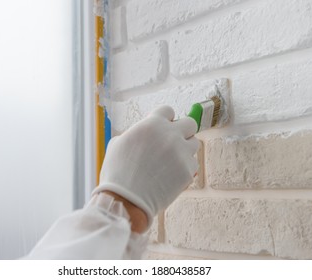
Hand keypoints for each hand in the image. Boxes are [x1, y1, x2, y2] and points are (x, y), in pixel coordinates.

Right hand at [93, 105, 198, 227]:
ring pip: (194, 143)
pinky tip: (171, 175)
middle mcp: (170, 134)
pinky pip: (193, 163)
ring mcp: (181, 152)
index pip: (168, 110)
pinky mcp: (188, 170)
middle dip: (183, 130)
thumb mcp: (118, 144)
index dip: (165, 119)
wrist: (126, 199)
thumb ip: (135, 133)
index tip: (162, 128)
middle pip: (190, 123)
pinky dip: (185, 168)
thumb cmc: (118, 172)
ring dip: (185, 149)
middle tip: (174, 141)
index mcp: (152, 124)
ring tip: (171, 161)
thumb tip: (142, 133)